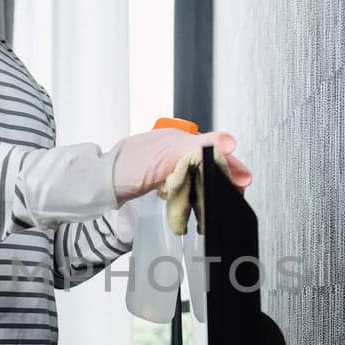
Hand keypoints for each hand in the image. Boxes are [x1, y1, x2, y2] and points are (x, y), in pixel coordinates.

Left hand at [110, 128, 251, 202]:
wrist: (101, 183)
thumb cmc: (128, 166)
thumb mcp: (168, 154)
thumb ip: (199, 146)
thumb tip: (228, 141)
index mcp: (181, 140)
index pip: (215, 152)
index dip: (231, 166)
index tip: (243, 181)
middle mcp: (176, 151)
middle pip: (209, 164)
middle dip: (223, 180)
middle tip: (235, 195)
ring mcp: (169, 166)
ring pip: (199, 177)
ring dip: (210, 190)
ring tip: (219, 203)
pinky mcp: (161, 181)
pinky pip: (185, 188)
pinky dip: (193, 196)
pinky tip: (196, 204)